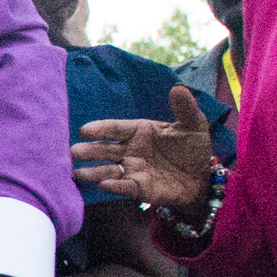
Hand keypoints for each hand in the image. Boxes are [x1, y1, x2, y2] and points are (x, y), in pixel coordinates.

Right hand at [73, 85, 217, 212]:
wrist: (202, 176)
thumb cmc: (193, 147)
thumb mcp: (193, 125)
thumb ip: (184, 109)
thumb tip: (179, 88)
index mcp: (139, 131)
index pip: (116, 129)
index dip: (100, 129)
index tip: (84, 130)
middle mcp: (130, 150)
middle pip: (104, 150)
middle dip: (88, 151)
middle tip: (73, 152)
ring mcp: (133, 170)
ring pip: (108, 170)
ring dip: (92, 172)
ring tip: (77, 174)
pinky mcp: (140, 189)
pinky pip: (124, 187)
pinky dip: (114, 187)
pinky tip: (104, 185)